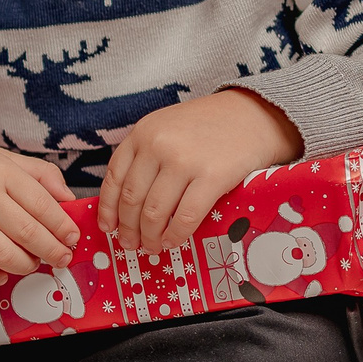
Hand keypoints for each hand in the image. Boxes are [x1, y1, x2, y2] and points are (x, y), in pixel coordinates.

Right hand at [0, 137, 78, 290]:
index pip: (42, 204)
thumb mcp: (3, 158)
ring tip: (34, 263)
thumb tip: (69, 199)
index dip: (63, 226)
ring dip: (26, 265)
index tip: (73, 237)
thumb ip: (40, 174)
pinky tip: (2, 274)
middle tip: (63, 257)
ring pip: (3, 255)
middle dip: (52, 250)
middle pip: (27, 232)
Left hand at [97, 89, 299, 253]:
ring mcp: (184, 161)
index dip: (108, 209)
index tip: (109, 228)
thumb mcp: (167, 128)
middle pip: (132, 199)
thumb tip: (124, 205)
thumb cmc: (209, 126)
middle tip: (131, 244)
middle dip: (128, 229)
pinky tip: (173, 241)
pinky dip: (176, 235)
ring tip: (152, 247)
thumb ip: (144, 156)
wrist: (254, 115)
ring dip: (150, 237)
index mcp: (143, 132)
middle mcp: (158, 145)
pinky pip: (186, 217)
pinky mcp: (212, 177)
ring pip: (154, 212)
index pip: (114, 179)